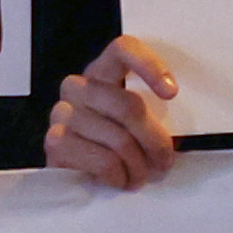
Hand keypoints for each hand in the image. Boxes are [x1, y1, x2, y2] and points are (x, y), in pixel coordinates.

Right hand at [43, 37, 178, 187]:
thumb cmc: (122, 151)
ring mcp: (62, 111)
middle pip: (129, 105)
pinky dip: (118, 176)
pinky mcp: (55, 140)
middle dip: (154, 141)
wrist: (83, 182)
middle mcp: (78, 86)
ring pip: (118, 138)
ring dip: (137, 166)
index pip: (122, 49)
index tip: (172, 93)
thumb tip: (178, 131)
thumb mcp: (144, 129)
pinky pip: (102, 159)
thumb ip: (157, 118)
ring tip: (139, 178)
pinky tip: (117, 181)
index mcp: (103, 73)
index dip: (149, 65)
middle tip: (163, 164)